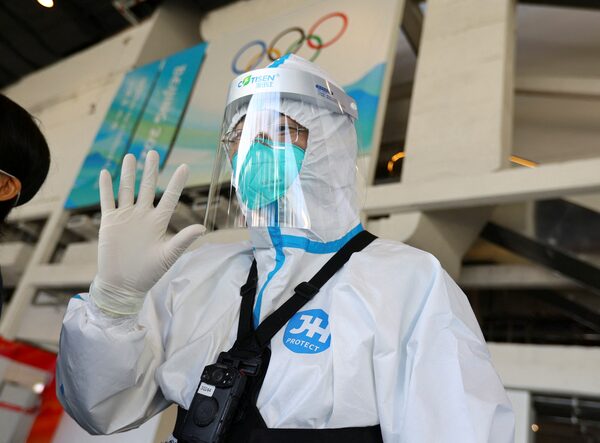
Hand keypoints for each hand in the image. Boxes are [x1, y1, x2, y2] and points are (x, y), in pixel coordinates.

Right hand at [90, 151, 204, 314]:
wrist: (123, 284)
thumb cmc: (148, 272)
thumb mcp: (168, 255)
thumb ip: (183, 240)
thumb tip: (202, 227)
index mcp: (159, 222)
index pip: (170, 197)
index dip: (177, 182)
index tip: (184, 166)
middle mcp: (143, 216)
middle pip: (148, 188)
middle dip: (150, 170)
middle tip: (153, 152)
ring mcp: (126, 217)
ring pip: (127, 190)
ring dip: (128, 174)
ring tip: (131, 156)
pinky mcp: (110, 223)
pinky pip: (108, 201)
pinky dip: (106, 187)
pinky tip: (106, 173)